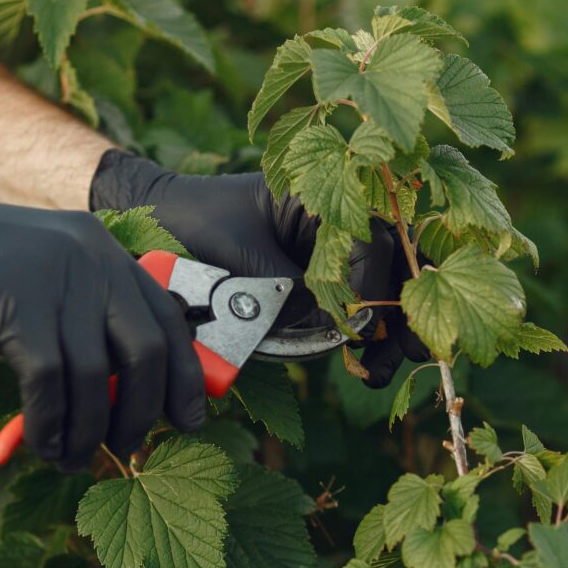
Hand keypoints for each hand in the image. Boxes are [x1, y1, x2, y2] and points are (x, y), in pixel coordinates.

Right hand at [0, 171, 204, 470]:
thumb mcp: (32, 286)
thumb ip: (79, 321)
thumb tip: (122, 394)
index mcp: (100, 248)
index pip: (167, 318)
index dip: (184, 377)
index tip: (188, 422)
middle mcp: (88, 254)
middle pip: (146, 350)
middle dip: (142, 411)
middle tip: (126, 447)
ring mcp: (50, 273)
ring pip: (95, 375)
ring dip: (89, 431)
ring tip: (72, 460)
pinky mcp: (10, 298)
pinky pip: (49, 380)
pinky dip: (51, 424)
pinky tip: (43, 446)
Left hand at [90, 150, 429, 386]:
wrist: (157, 220)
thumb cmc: (194, 223)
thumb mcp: (244, 258)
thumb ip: (294, 290)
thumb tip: (341, 328)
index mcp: (324, 193)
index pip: (374, 240)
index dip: (374, 286)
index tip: (360, 325)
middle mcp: (339, 217)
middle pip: (395, 264)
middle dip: (406, 311)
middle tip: (410, 353)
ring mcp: (332, 249)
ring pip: (384, 288)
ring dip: (390, 332)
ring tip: (380, 374)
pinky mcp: (319, 277)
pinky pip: (355, 304)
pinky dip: (365, 335)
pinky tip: (366, 365)